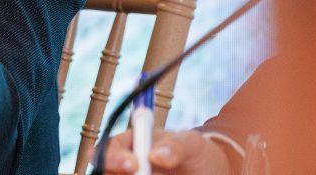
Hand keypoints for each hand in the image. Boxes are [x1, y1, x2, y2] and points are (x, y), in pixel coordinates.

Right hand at [104, 129, 235, 174]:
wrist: (211, 172)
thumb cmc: (196, 152)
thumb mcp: (191, 143)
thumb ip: (175, 145)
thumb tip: (156, 154)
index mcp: (129, 145)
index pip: (108, 148)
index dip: (114, 156)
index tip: (133, 163)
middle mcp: (125, 167)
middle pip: (104, 172)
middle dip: (113, 173)